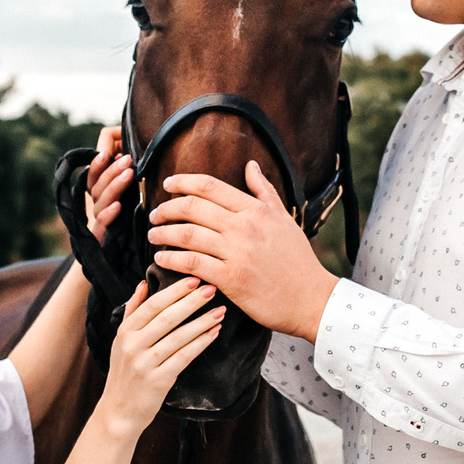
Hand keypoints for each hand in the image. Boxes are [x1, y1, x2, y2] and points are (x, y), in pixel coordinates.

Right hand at [82, 126, 130, 244]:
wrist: (118, 262)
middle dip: (112, 170)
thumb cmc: (128, 224)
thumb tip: (128, 146)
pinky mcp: (102, 239)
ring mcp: (98, 222)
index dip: (98, 164)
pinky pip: (102, 225)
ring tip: (129, 174)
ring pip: (101, 201)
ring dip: (115, 186)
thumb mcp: (129, 196)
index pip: (93, 175)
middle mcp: (96, 206)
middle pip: (97, 185)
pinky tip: (119, 206)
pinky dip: (109, 215)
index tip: (106, 153)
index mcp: (99, 195)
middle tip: (128, 159)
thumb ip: (125, 173)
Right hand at [96, 278, 221, 439]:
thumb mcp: (121, 341)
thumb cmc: (125, 374)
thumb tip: (143, 284)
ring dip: (202, 321)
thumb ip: (133, 311)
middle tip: (212, 289)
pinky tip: (214, 332)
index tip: (194, 279)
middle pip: (167, 317)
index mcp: (125, 332)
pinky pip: (184, 356)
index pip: (152, 305)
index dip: (174, 291)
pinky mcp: (158, 380)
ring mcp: (145, 363)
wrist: (119, 412)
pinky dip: (201, 343)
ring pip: (178, 336)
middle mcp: (133, 345)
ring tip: (220, 310)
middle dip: (191, 301)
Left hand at [146, 164, 340, 340]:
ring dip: (163, 234)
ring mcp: (236, 253)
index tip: (168, 185)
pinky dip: (171, 258)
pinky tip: (162, 258)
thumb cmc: (298, 259)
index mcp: (255, 209)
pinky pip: (192, 263)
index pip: (210, 187)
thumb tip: (250, 166)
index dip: (183, 182)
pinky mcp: (231, 279)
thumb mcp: (284, 218)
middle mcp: (244, 227)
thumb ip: (264, 191)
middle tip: (155, 215)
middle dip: (166, 209)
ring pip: (188, 235)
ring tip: (153, 236)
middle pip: (192, 208)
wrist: (310, 297)